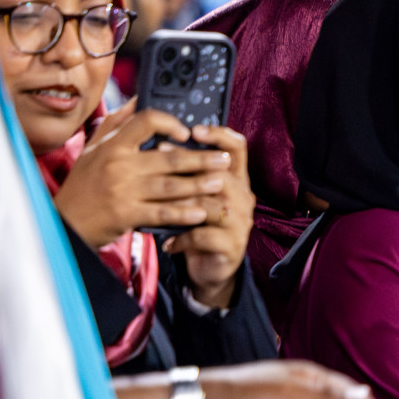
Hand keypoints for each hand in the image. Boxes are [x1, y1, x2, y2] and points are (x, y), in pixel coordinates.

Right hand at [52, 106, 231, 247]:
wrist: (66, 223)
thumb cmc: (84, 184)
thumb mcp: (94, 150)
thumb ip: (117, 124)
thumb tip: (139, 98)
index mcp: (112, 145)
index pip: (144, 121)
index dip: (169, 123)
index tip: (187, 132)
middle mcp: (118, 164)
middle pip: (168, 157)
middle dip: (201, 159)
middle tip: (223, 159)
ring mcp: (123, 190)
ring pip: (170, 185)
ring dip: (199, 184)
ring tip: (220, 182)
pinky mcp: (127, 214)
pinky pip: (162, 212)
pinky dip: (183, 213)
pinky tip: (201, 213)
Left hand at [164, 125, 254, 308]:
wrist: (211, 268)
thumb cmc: (197, 226)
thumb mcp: (195, 194)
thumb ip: (187, 171)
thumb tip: (160, 140)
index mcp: (235, 180)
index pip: (237, 148)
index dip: (219, 135)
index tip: (194, 130)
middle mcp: (243, 198)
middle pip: (222, 173)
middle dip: (189, 164)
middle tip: (160, 153)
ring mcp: (240, 223)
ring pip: (212, 204)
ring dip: (180, 202)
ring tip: (155, 201)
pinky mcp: (232, 246)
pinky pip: (204, 236)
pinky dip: (181, 238)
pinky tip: (166, 241)